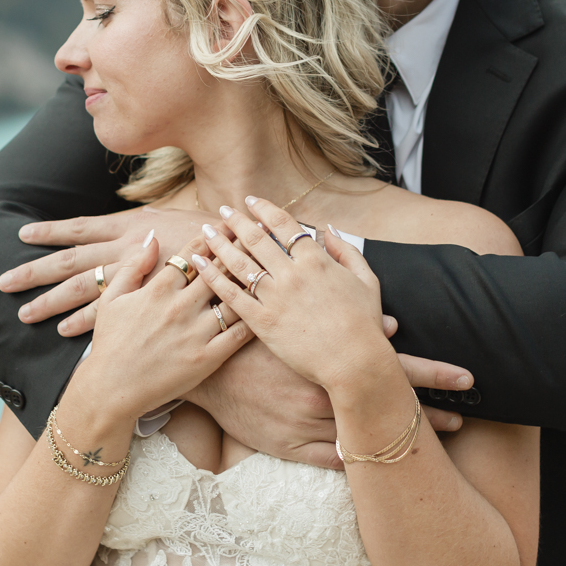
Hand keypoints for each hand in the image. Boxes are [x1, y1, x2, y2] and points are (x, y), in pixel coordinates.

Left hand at [3, 205, 214, 335]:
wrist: (240, 253)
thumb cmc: (209, 235)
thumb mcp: (175, 221)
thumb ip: (148, 227)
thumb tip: (134, 228)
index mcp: (130, 226)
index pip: (80, 227)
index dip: (50, 232)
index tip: (21, 235)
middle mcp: (126, 247)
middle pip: (70, 261)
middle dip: (35, 271)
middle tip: (4, 282)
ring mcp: (134, 277)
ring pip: (82, 289)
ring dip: (51, 301)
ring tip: (23, 312)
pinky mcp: (145, 302)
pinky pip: (107, 313)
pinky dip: (82, 321)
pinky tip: (62, 331)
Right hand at [70, 231, 253, 420]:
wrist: (112, 390)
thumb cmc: (110, 344)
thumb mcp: (112, 299)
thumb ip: (133, 266)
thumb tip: (152, 237)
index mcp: (158, 289)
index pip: (192, 253)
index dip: (213, 235)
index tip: (229, 223)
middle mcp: (180, 307)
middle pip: (218, 270)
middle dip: (239, 249)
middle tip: (259, 234)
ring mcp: (195, 333)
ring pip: (233, 299)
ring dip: (251, 281)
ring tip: (270, 266)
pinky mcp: (207, 359)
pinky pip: (238, 335)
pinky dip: (254, 319)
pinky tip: (268, 308)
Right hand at [188, 328, 474, 469]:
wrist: (204, 370)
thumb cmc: (252, 338)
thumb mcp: (297, 322)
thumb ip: (346, 323)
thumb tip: (392, 324)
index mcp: (332, 365)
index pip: (396, 370)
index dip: (433, 376)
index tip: (468, 380)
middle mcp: (327, 398)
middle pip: (389, 409)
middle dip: (431, 413)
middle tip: (468, 416)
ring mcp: (309, 428)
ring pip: (367, 441)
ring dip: (401, 442)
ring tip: (435, 449)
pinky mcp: (290, 448)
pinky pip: (332, 463)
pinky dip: (358, 465)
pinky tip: (384, 471)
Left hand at [195, 197, 395, 395]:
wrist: (354, 363)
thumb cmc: (364, 325)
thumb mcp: (366, 280)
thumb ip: (347, 251)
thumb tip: (328, 230)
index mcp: (316, 261)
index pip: (284, 225)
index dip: (264, 209)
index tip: (251, 201)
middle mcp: (292, 274)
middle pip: (256, 239)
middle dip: (237, 221)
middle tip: (224, 212)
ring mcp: (275, 298)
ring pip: (239, 262)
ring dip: (220, 243)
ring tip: (206, 231)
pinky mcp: (263, 322)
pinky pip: (231, 295)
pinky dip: (213, 276)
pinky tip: (199, 264)